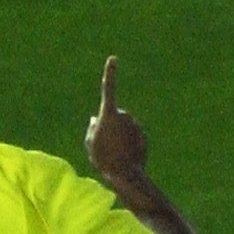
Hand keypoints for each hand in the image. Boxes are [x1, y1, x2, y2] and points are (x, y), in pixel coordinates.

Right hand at [85, 56, 147, 181]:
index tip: (113, 59)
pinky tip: (125, 157)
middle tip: (106, 145)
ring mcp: (135, 125)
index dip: (110, 73)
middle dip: (111, 126)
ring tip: (115, 154)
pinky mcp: (143, 135)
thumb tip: (95, 120)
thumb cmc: (103, 159)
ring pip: (125, 128)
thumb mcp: (90, 144)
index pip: (108, 89)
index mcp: (109, 114)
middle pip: (115, 116)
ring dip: (120, 137)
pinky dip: (129, 145)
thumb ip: (91, 129)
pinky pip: (133, 137)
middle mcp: (124, 115)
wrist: (125, 174)